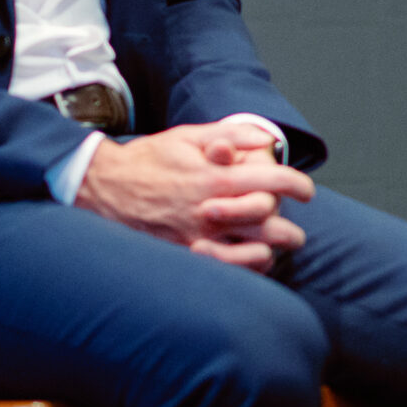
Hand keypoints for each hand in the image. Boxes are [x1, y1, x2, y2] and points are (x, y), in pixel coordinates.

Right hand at [74, 126, 315, 271]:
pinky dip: (244, 269)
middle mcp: (208, 211)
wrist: (101, 187)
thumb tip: (265, 139)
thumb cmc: (147, 159)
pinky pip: (225, 271)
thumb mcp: (187, 137)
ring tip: (278, 248)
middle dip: (290, 229)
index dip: (297, 185)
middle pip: (269, 225)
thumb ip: (229, 135)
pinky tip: (250, 260)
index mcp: (213, 178)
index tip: (305, 190)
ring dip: (271, 251)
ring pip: (251, 254)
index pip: (271, 182)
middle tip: (295, 229)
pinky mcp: (182, 257)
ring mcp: (195, 238)